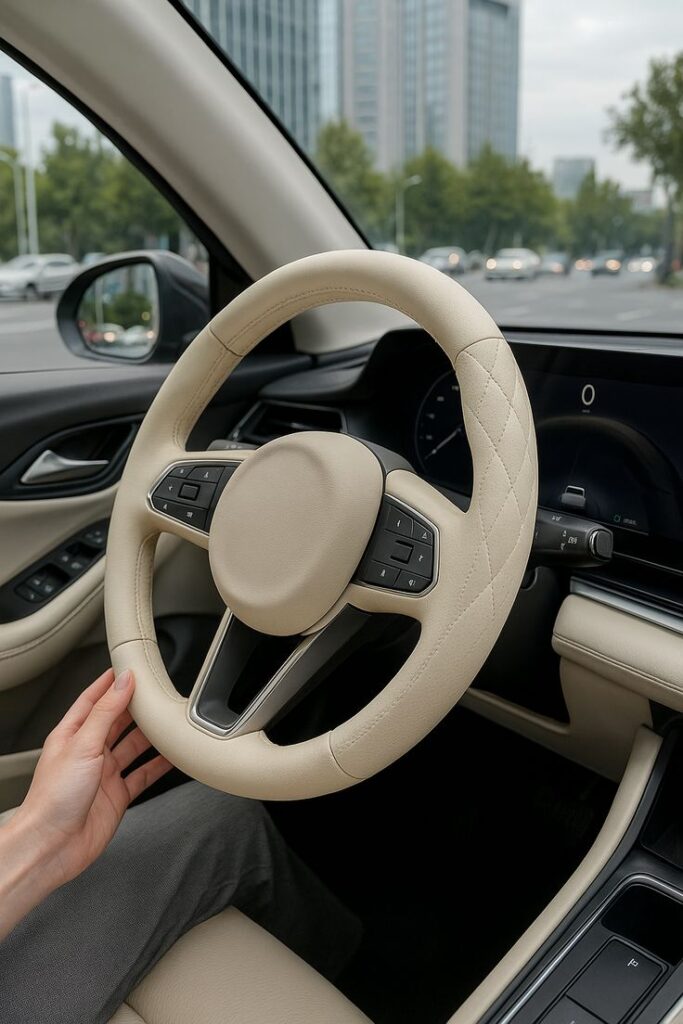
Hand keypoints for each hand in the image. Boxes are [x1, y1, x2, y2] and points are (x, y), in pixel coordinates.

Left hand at [13, 668, 170, 888]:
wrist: (52, 846)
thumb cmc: (53, 799)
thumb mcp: (82, 744)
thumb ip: (106, 711)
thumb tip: (123, 682)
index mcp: (71, 735)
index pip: (92, 700)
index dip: (110, 683)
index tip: (129, 668)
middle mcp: (88, 752)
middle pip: (117, 721)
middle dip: (136, 707)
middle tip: (158, 693)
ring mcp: (103, 774)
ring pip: (133, 747)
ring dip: (151, 736)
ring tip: (170, 721)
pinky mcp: (117, 796)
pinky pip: (142, 775)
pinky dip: (159, 765)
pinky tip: (172, 757)